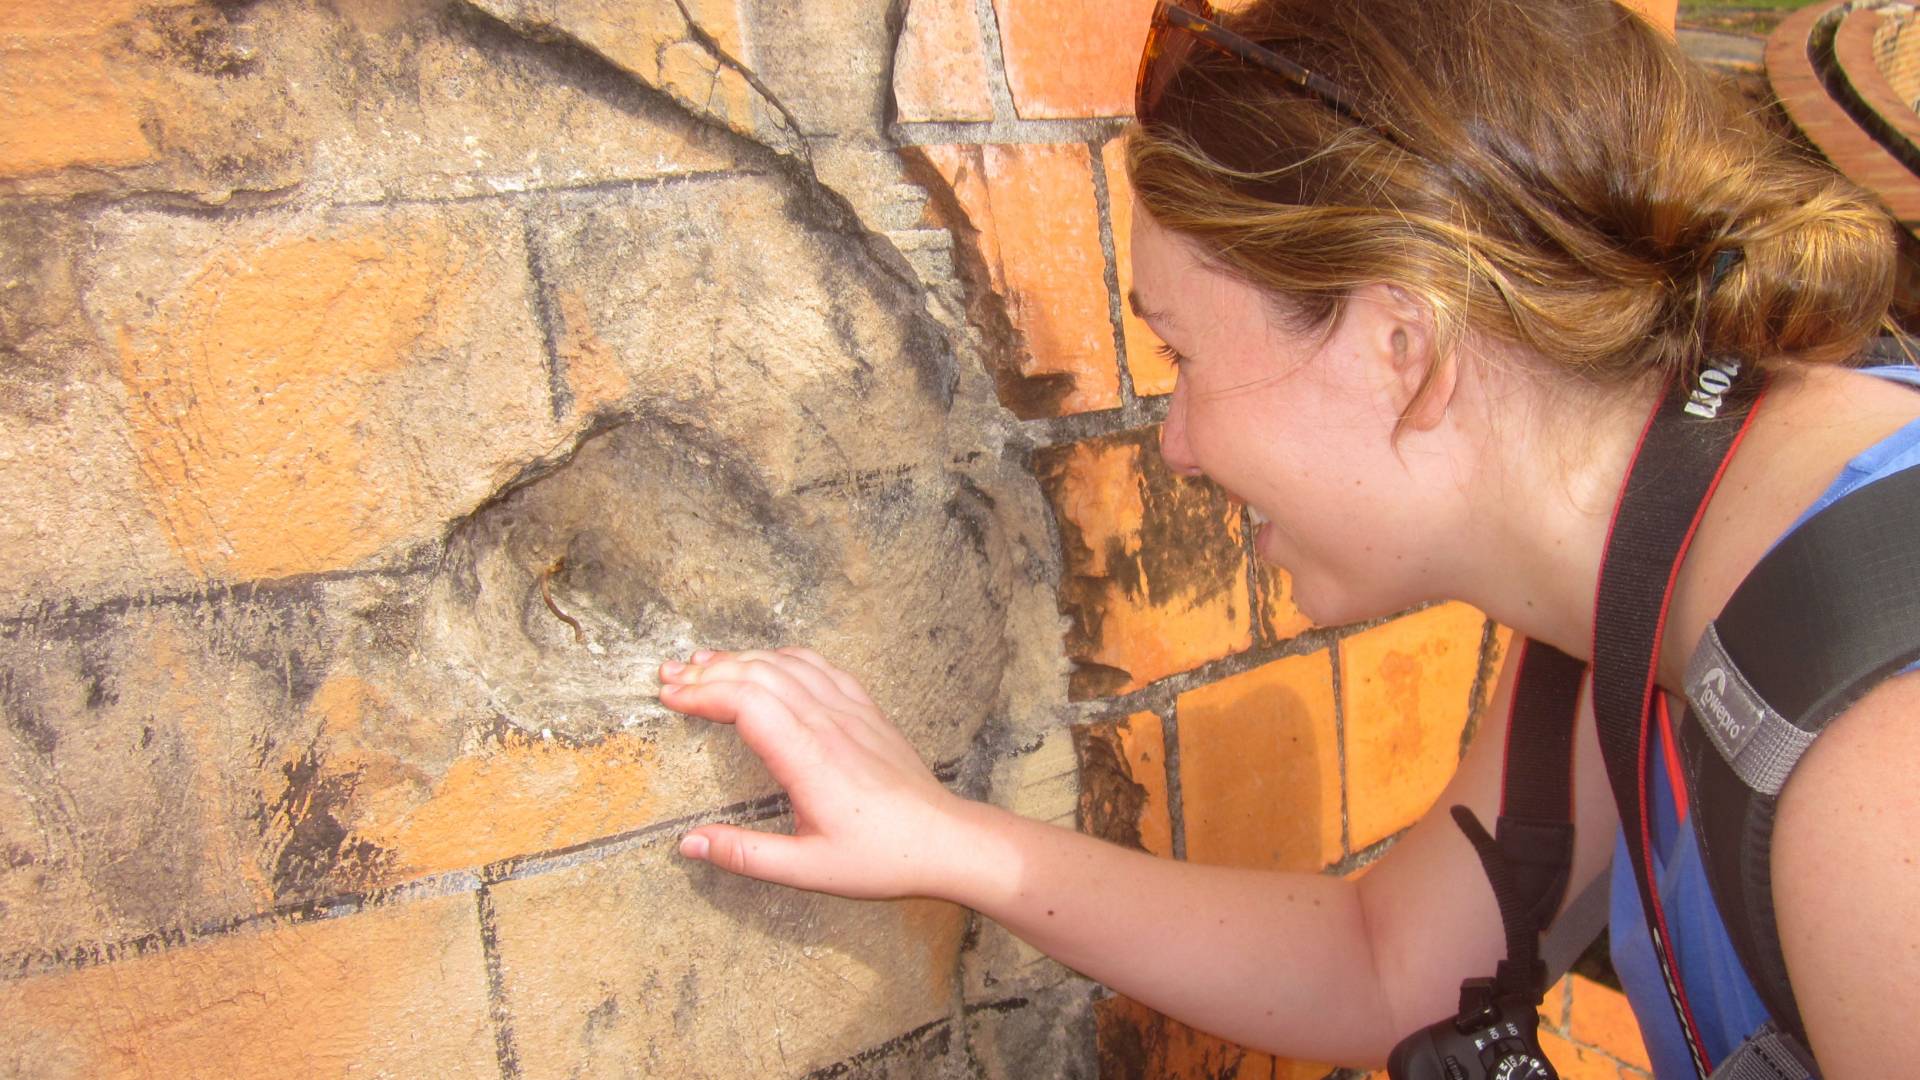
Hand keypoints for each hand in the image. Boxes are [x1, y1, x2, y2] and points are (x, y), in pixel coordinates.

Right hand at [658, 647, 965, 898]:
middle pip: (758, 674)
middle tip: (668, 678)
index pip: (746, 703)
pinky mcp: (865, 709)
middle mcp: (828, 723)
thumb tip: (688, 844)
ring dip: (740, 659)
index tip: (669, 699)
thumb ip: (745, 854)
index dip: (702, 693)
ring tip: (700, 664)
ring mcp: (850, 711)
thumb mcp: (807, 870)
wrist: (944, 839)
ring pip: (786, 663)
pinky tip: (763, 663)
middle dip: (707, 671)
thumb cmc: (881, 858)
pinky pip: (819, 666)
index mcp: (809, 758)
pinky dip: (781, 657)